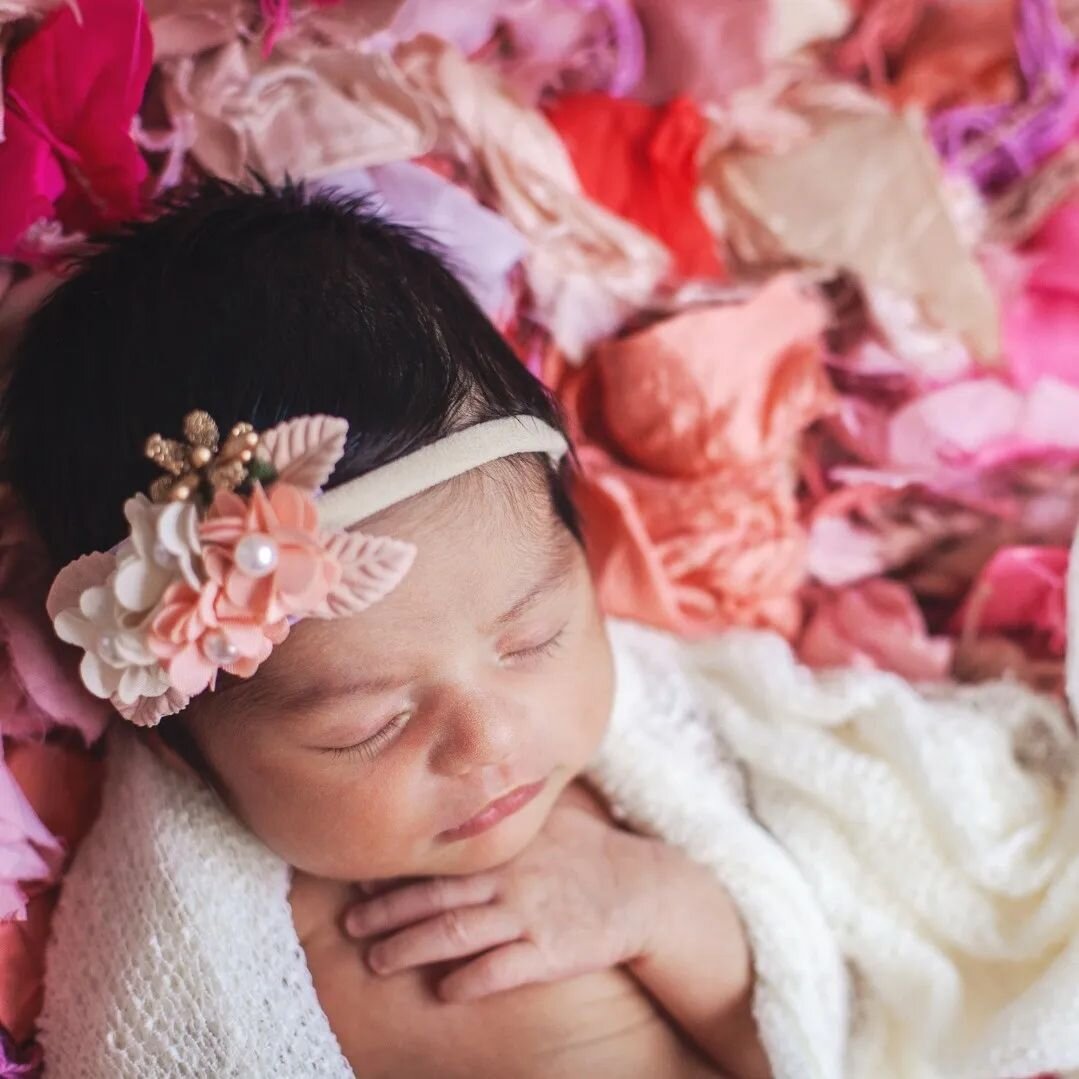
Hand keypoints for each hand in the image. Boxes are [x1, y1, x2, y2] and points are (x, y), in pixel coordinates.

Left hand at [343, 790, 664, 1002]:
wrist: (642, 888)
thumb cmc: (585, 853)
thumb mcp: (544, 823)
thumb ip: (500, 821)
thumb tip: (454, 803)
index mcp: (504, 850)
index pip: (439, 861)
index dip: (396, 875)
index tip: (357, 885)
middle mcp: (509, 880)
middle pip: (436, 897)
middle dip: (389, 912)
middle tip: (349, 926)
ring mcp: (528, 916)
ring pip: (459, 933)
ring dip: (414, 947)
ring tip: (379, 961)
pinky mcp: (551, 952)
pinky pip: (504, 969)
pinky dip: (472, 979)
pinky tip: (445, 991)